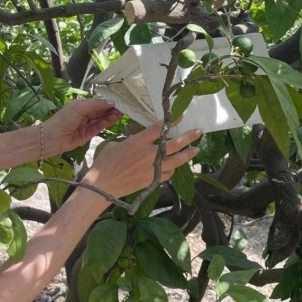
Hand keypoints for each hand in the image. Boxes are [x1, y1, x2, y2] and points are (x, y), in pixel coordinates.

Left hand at [42, 99, 121, 155]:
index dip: (106, 102)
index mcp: (80, 106)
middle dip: (110, 110)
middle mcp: (83, 114)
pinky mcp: (86, 135)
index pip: (96, 103)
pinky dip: (105, 124)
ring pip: (100, 120)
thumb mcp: (79, 108)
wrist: (52, 138)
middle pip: (99, 111)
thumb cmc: (63, 119)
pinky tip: (113, 120)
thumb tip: (110, 102)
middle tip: (122, 109)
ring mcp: (85, 125)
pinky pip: (97, 128)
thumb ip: (95, 105)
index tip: (118, 102)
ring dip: (109, 117)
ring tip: (120, 114)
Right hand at [85, 122, 201, 197]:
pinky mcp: (152, 181)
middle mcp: (148, 155)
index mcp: (137, 142)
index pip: (158, 129)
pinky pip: (168, 174)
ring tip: (195, 150)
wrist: (102, 186)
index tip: (181, 116)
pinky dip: (172, 169)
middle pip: (173, 145)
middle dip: (188, 137)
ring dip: (187, 155)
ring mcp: (151, 169)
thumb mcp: (114, 145)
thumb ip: (130, 142)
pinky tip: (174, 167)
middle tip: (198, 132)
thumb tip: (137, 142)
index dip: (172, 121)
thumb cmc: (104, 164)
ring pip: (176, 161)